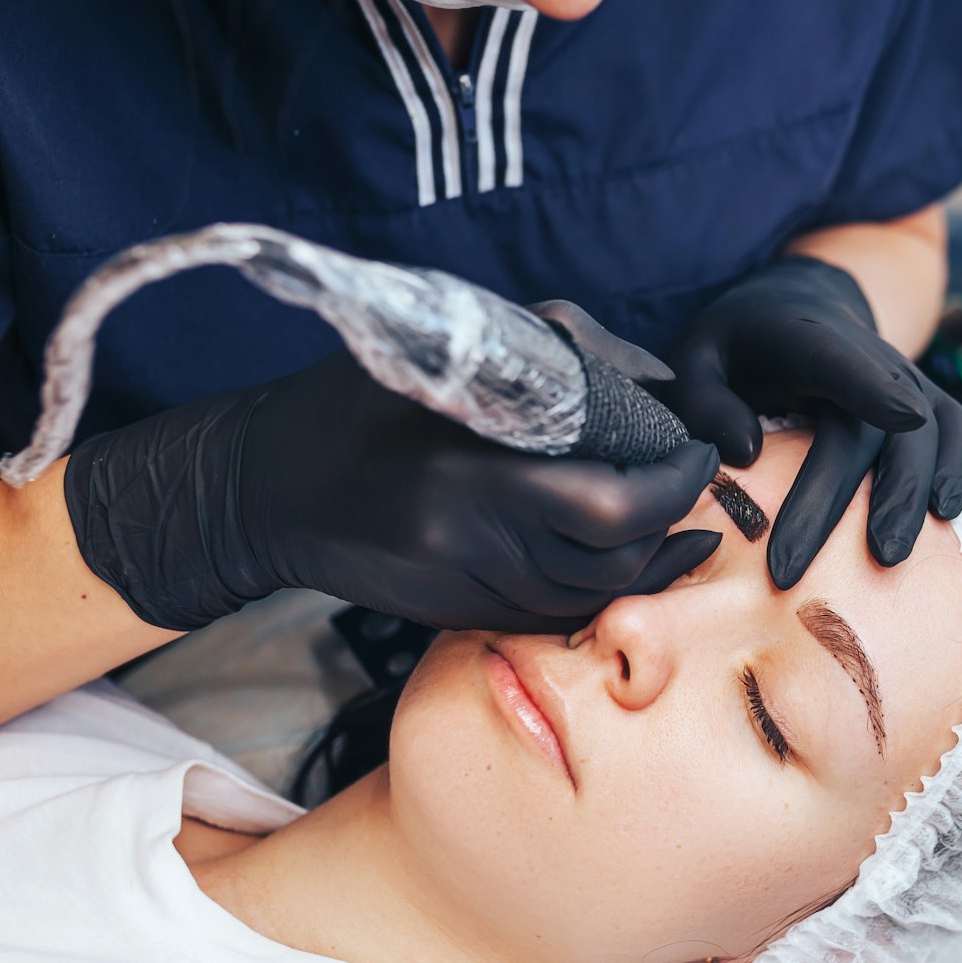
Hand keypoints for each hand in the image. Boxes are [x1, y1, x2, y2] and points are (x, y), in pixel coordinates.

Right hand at [64, 350, 721, 632]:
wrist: (265, 488)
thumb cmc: (353, 400)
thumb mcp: (446, 347)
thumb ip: (560, 352)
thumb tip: (656, 381)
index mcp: (469, 477)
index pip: (608, 506)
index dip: (671, 483)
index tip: (693, 449)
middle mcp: (471, 547)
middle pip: (612, 560)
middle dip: (673, 521)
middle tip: (696, 480)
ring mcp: (465, 590)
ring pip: (592, 596)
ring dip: (653, 564)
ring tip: (689, 525)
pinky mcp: (458, 614)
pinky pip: (555, 615)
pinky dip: (607, 591)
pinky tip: (638, 565)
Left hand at [661, 256, 961, 588]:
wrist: (791, 310)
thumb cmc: (736, 349)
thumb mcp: (695, 361)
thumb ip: (706, 404)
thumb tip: (747, 453)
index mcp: (803, 338)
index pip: (842, 360)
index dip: (874, 386)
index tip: (903, 418)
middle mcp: (865, 355)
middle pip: (874, 428)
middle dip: (871, 495)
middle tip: (862, 556)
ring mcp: (902, 377)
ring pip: (924, 435)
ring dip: (912, 496)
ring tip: (891, 556)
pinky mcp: (924, 400)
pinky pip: (956, 431)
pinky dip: (958, 468)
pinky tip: (945, 513)